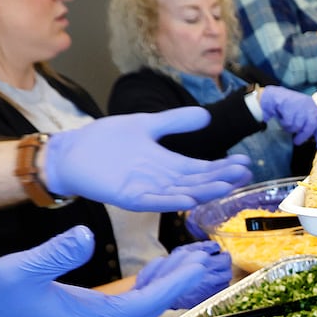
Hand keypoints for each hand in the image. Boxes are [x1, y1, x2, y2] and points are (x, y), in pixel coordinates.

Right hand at [0, 226, 219, 316]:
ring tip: (193, 254)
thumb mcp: (20, 267)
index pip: (145, 302)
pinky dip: (148, 282)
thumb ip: (56, 253)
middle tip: (209, 253)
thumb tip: (87, 234)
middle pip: (153, 304)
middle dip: (181, 279)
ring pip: (144, 303)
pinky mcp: (87, 316)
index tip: (196, 261)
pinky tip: (159, 263)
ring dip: (168, 279)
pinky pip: (129, 301)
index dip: (173, 281)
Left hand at [45, 109, 253, 209]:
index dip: (223, 167)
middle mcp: (162, 180)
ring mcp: (146, 190)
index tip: (245, 163)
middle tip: (245, 173)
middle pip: (197, 182)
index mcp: (168, 165)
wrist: (71, 152)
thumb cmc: (106, 141)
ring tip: (226, 186)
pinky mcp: (128, 197)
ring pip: (181, 193)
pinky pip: (153, 202)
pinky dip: (171, 202)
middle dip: (221, 178)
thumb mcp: (147, 125)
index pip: (202, 168)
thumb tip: (206, 114)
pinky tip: (189, 200)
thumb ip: (175, 122)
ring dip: (203, 191)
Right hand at [258, 86, 316, 143]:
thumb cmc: (286, 108)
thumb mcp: (300, 115)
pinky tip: (280, 117)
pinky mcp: (289, 105)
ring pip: (297, 125)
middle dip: (303, 136)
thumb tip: (313, 139)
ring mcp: (299, 104)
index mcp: (313, 108)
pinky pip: (288, 122)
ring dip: (290, 128)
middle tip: (296, 141)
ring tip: (285, 123)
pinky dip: (283, 123)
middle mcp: (308, 105)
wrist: (272, 95)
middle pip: (310, 126)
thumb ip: (306, 124)